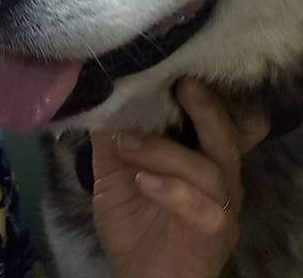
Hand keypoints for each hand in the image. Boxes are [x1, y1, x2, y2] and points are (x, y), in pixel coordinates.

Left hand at [91, 78, 268, 277]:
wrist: (139, 276)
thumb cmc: (133, 218)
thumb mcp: (113, 170)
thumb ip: (112, 135)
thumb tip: (100, 93)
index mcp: (200, 152)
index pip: (212, 115)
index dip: (201, 91)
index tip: (176, 66)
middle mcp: (219, 174)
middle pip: (224, 133)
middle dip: (204, 107)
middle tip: (180, 84)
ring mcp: (221, 204)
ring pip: (209, 167)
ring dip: (163, 151)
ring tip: (127, 144)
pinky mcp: (215, 232)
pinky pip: (201, 206)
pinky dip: (170, 188)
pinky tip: (141, 181)